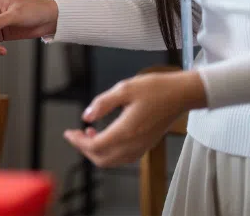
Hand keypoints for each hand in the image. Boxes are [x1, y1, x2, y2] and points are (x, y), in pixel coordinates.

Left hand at [63, 71, 206, 166]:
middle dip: (84, 149)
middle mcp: (133, 144)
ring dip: (96, 152)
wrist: (181, 94)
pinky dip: (109, 152)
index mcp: (126, 131)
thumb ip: (102, 103)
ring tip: (88, 133)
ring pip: (112, 161)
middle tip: (75, 134)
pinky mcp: (146, 146)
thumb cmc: (155, 88)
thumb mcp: (125, 89)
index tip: (68, 132)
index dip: (77, 142)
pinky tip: (105, 135)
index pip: (95, 146)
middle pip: (101, 159)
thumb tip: (86, 116)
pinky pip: (123, 158)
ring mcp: (141, 147)